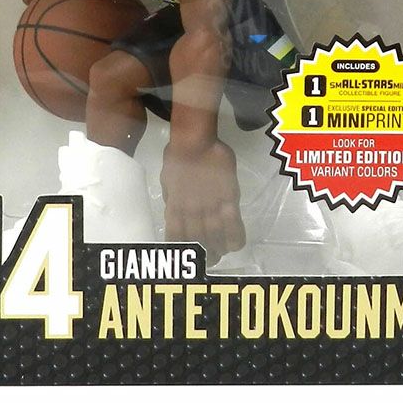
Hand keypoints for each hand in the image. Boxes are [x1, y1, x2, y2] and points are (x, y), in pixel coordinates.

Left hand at [161, 139, 245, 264]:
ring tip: (223, 253)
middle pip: (198, 241)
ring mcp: (210, 206)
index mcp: (175, 208)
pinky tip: (236, 244)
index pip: (176, 237)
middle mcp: (191, 212)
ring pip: (216, 237)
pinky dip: (235, 237)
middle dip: (204, 255)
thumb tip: (173, 209)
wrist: (193, 141)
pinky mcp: (228, 198)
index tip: (188, 256)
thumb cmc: (177, 156)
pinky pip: (233, 224)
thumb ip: (171, 198)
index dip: (182, 250)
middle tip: (211, 260)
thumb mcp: (167, 180)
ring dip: (219, 249)